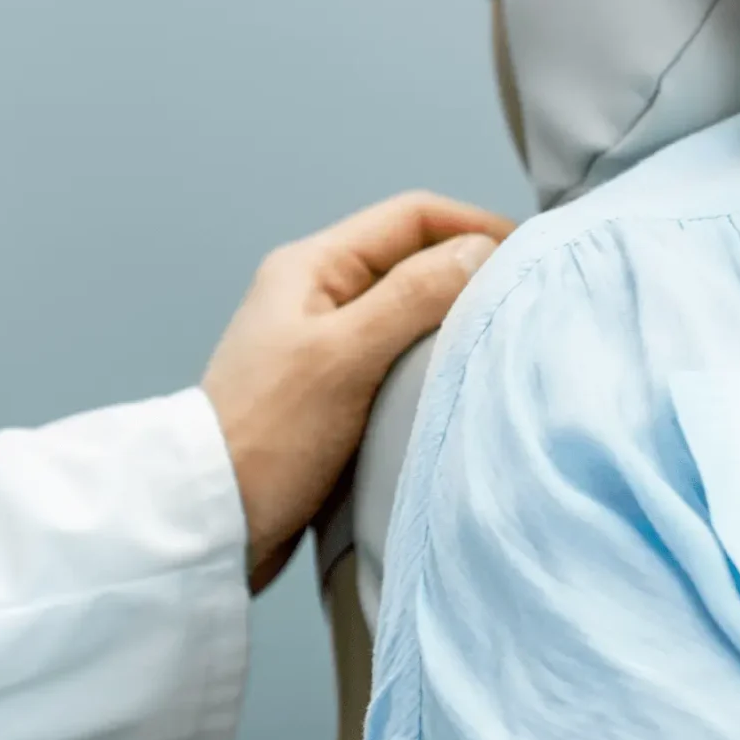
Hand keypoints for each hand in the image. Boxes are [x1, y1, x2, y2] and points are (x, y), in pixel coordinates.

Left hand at [201, 192, 516, 590]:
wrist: (210, 522)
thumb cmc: (269, 434)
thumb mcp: (344, 355)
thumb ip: (412, 296)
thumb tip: (480, 250)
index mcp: (312, 266)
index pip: (412, 217)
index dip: (474, 227)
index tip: (528, 257)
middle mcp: (318, 293)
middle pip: (413, 258)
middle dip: (470, 270)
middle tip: (523, 300)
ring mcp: (324, 342)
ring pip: (409, 308)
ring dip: (453, 317)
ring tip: (500, 339)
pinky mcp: (333, 389)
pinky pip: (398, 353)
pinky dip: (433, 357)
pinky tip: (459, 380)